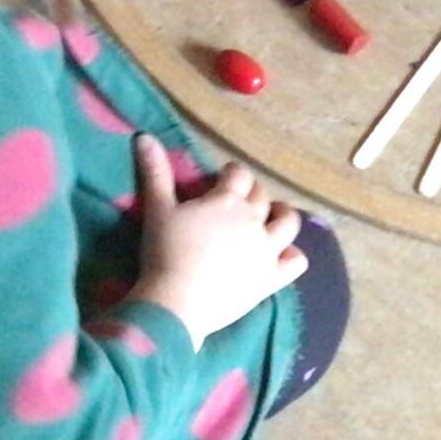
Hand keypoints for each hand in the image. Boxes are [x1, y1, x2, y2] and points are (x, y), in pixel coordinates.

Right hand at [127, 137, 304, 348]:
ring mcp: (266, 250)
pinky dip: (291, 255)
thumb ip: (155, 173)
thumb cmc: (164, 253)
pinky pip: (296, 261)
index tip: (222, 178)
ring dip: (281, 215)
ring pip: (288, 222)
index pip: (239, 175)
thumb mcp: (157, 210)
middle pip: (261, 196)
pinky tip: (280, 256)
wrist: (176, 302)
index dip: (231, 174)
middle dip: (251, 193)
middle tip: (236, 202)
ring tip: (269, 219)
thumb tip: (144, 137)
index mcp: (228, 200)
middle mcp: (253, 220)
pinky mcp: (271, 278)